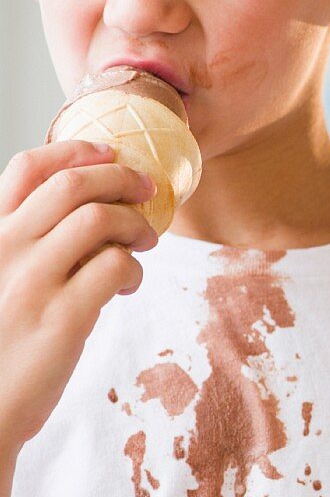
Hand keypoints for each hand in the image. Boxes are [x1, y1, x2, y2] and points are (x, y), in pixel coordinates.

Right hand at [0, 140, 158, 454]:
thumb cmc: (1, 345)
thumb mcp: (2, 280)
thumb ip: (32, 246)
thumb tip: (92, 214)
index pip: (27, 168)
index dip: (77, 151)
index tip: (112, 153)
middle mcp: (5, 249)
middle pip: (73, 186)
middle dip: (122, 179)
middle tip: (149, 193)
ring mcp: (32, 282)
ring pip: (100, 219)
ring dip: (135, 225)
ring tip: (144, 243)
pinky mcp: (63, 317)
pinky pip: (115, 266)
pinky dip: (134, 268)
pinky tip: (128, 284)